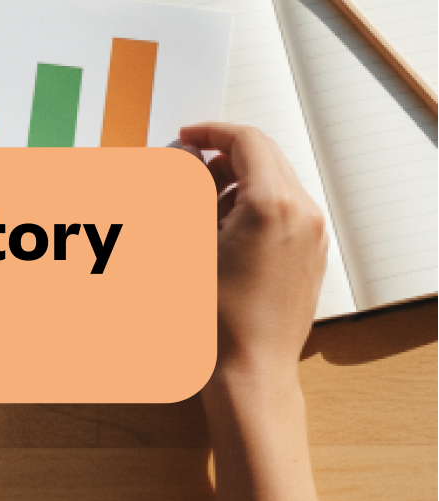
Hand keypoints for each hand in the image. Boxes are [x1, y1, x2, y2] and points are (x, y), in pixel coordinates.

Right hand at [180, 122, 327, 394]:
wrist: (250, 368)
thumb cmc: (215, 313)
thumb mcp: (190, 239)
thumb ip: (190, 188)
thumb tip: (187, 156)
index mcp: (272, 204)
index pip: (247, 141)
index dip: (212, 132)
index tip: (187, 138)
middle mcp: (302, 213)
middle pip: (265, 156)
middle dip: (224, 156)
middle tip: (190, 170)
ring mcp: (313, 234)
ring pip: (275, 180)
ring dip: (239, 179)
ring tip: (204, 207)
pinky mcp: (313, 253)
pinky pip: (285, 207)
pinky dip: (255, 202)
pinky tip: (226, 229)